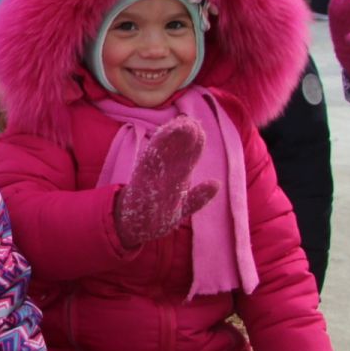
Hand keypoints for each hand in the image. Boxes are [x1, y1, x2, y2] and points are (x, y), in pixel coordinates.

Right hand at [112, 116, 219, 248]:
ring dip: (173, 134)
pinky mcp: (142, 177)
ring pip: (164, 148)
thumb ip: (198, 197)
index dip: (195, 143)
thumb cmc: (157, 217)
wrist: (133, 229)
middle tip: (194, 121)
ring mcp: (153, 172)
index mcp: (175, 177)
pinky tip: (166, 131)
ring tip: (183, 123)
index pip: (188, 156)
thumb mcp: (183, 208)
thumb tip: (216, 183)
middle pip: (177, 148)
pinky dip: (158, 144)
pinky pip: (151, 157)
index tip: (201, 129)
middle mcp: (164, 171)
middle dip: (185, 134)